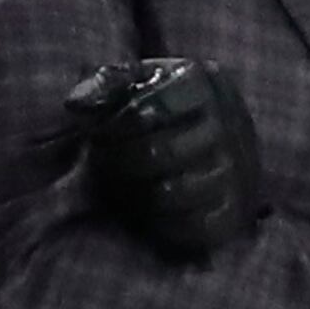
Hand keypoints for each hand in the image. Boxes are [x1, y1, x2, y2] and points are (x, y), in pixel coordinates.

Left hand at [65, 57, 263, 260]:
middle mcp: (229, 124)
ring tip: (122, 184)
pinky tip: (148, 207)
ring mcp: (234, 170)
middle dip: (117, 162)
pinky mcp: (233, 211)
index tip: (98, 132)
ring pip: (170, 194)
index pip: (145, 111)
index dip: (111, 126)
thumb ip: (108, 84)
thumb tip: (75, 103)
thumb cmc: (170, 107)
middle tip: (103, 162)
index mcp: (203, 83)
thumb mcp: (143, 82)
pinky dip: (160, 221)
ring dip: (134, 194)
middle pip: (155, 154)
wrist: (226, 142)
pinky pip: (188, 226)